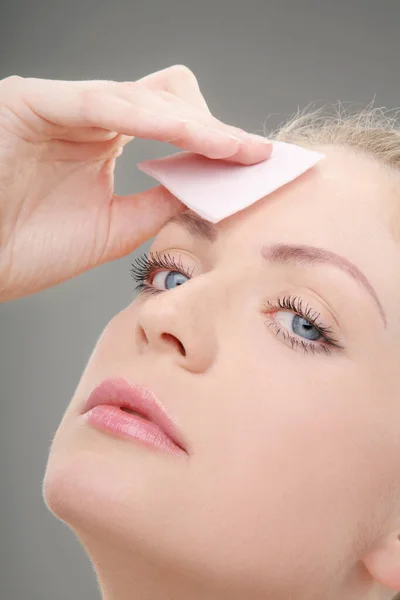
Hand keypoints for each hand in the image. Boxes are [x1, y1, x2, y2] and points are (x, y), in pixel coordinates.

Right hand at [0, 64, 271, 300]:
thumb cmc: (30, 248)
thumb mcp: (114, 226)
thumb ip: (158, 200)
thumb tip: (207, 186)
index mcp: (99, 140)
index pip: (170, 123)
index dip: (214, 140)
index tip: (257, 163)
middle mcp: (84, 116)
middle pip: (168, 99)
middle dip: (214, 129)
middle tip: (254, 158)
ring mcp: (60, 103)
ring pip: (146, 95)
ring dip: (199, 125)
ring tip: (239, 153)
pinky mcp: (34, 100)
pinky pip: (107, 102)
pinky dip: (158, 121)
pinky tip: (198, 143)